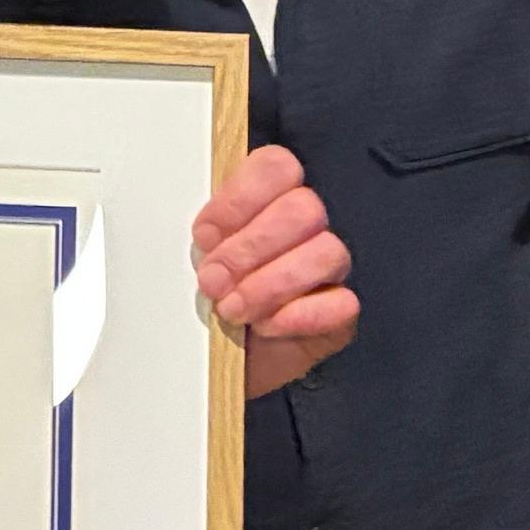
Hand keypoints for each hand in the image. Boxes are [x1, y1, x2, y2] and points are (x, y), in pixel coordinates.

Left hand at [192, 143, 358, 397]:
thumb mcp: (188, 259)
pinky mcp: (339, 311)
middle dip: (250, 248)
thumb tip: (204, 234)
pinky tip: (265, 326)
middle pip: (303, 208)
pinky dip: (297, 316)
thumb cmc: (202, 300)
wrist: (210, 363)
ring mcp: (326, 268)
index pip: (277, 166)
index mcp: (264, 199)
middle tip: (213, 280)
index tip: (206, 234)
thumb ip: (200, 235)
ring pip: (326, 252)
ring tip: (232, 308)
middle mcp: (303, 226)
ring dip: (270, 283)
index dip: (242, 197)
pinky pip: (341, 303)